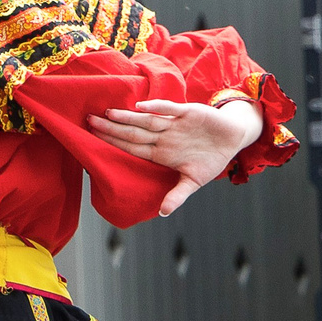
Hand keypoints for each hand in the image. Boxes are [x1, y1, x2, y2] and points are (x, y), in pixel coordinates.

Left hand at [87, 98, 264, 215]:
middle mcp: (163, 137)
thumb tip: (162, 213)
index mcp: (160, 153)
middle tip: (88, 121)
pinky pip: (169, 109)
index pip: (131, 148)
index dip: (113, 143)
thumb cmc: (211, 159)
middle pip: (133, 133)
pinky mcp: (187, 112)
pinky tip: (140, 106)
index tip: (92, 138)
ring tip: (108, 113)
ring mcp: (173, 124)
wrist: (233, 137)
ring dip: (128, 117)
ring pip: (146, 120)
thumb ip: (177, 195)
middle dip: (111, 128)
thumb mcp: (194, 181)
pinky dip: (156, 107)